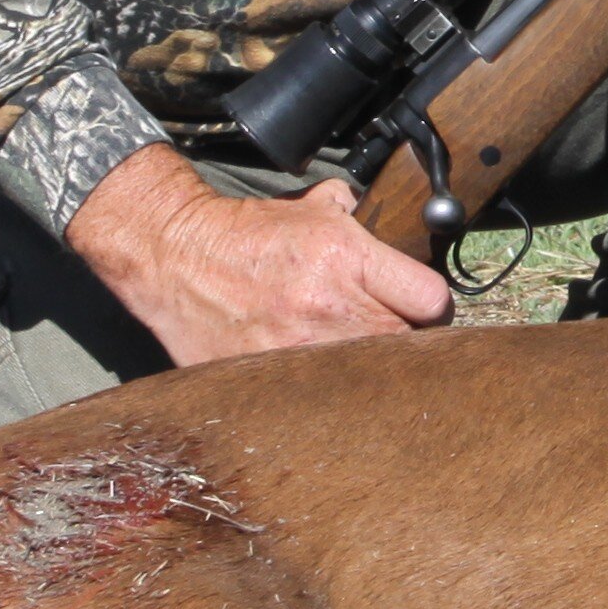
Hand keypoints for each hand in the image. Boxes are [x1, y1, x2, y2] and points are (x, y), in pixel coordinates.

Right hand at [66, 142, 449, 362]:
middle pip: (407, 346)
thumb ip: (355, 215)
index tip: (420, 309)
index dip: (431, 306)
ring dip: (367, 372)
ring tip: (354, 363)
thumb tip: (383, 212)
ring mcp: (300, 349)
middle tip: (388, 338)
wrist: (176, 255)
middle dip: (403, 342)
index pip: (431, 300)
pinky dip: (324, 395)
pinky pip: (320, 399)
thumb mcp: (309, 209)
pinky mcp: (270, 379)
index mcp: (347, 258)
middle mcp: (330, 307)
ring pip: (368, 378)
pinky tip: (320, 384)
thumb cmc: (245, 234)